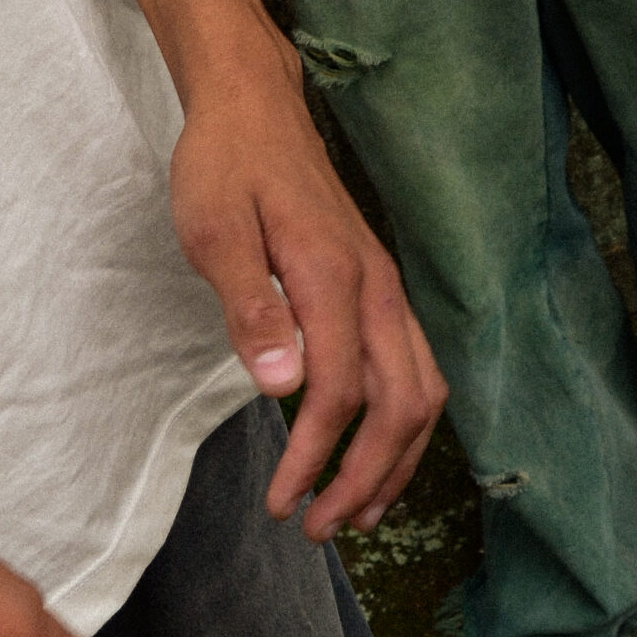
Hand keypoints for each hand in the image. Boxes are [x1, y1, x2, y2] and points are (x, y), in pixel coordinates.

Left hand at [168, 52, 446, 545]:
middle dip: (367, 479)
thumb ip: (249, 306)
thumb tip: (282, 387)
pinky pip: (415, 370)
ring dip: (396, 461)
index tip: (283, 504)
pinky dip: (403, 425)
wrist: (254, 107)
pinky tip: (373, 455)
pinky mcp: (381, 289)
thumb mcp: (214, 230)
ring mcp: (387, 288)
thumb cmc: (224, 167)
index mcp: (335, 278)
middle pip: (402, 407)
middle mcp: (377, 288)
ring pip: (423, 393)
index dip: (316, 459)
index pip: (341, 394)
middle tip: (320, 529)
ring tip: (355, 513)